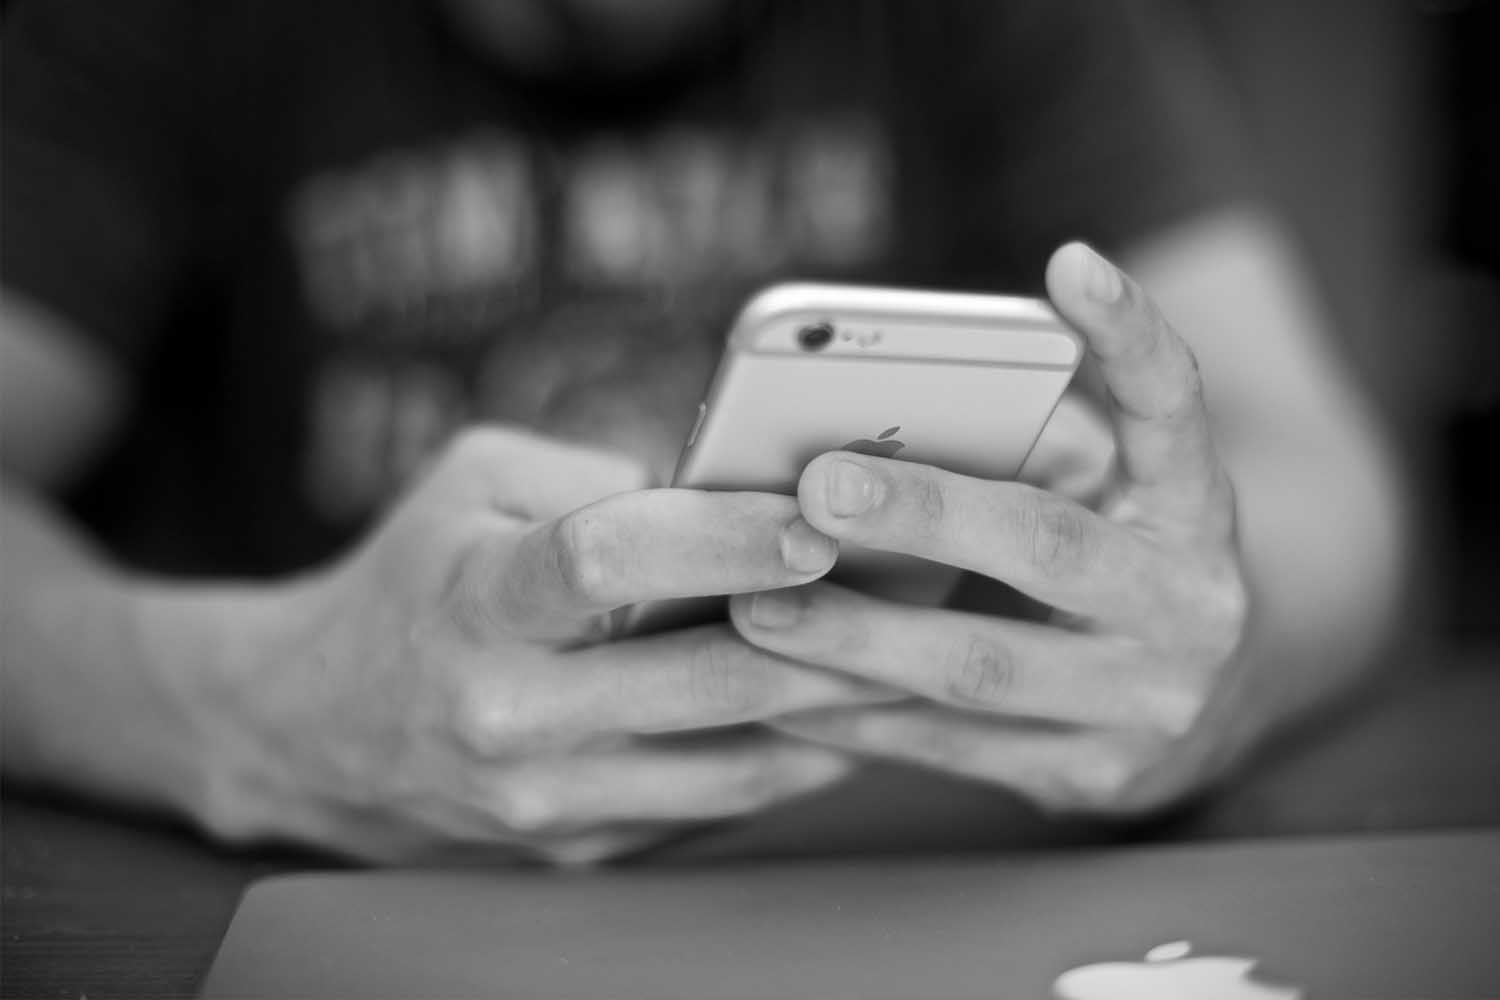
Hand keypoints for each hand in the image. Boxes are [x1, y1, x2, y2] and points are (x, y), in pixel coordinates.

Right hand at [201, 427, 882, 863]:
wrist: (312, 729)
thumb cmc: (412, 575)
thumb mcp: (475, 480)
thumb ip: (600, 472)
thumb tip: (740, 490)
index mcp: (477, 599)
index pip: (607, 562)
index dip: (718, 539)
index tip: (814, 515)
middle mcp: (509, 713)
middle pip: (705, 680)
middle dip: (833, 632)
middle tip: (930, 585)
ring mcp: (546, 800)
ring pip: (736, 764)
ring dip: (841, 709)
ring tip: (925, 652)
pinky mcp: (578, 847)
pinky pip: (715, 805)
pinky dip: (790, 757)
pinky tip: (853, 713)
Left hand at [728, 243, 1250, 816]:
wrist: (1209, 699)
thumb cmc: (1116, 557)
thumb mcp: (1111, 490)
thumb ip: (1034, 446)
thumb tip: (861, 411)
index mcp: (1197, 504)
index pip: (1178, 404)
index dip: (1131, 333)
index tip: (1070, 261)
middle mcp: (1190, 602)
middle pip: (1048, 545)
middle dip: (926, 514)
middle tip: (819, 486)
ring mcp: (1150, 701)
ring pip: (983, 669)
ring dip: (860, 638)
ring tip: (756, 608)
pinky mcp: (1096, 777)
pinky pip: (954, 747)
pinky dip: (859, 718)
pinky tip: (779, 693)